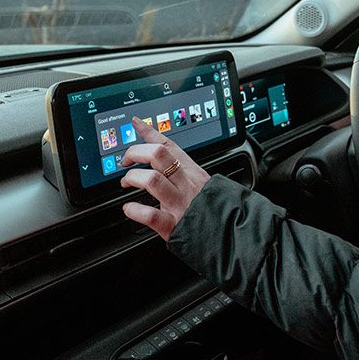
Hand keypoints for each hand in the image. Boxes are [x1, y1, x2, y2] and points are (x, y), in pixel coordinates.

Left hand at [119, 116, 210, 239]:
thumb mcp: (205, 186)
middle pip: (158, 155)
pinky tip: (129, 209)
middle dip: (136, 153)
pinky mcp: (173, 225)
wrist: (232, 235)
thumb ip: (186, 177)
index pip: (169, 145)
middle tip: (126, 161)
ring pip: (152, 179)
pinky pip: (150, 214)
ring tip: (127, 183)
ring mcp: (179, 203)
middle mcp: (185, 184)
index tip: (136, 124)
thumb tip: (165, 169)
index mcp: (192, 173)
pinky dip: (134, 210)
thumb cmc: (215, 212)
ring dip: (133, 178)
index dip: (149, 132)